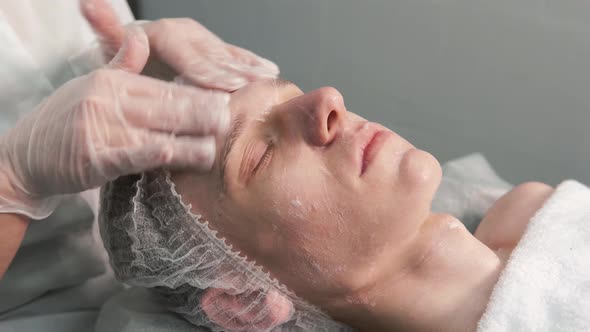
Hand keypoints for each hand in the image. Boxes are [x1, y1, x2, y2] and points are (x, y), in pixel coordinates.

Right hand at [0, 28, 228, 218]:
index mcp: (114, 82)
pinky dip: (153, 152)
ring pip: (156, 131)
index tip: (223, 97)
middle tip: (229, 117)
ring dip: (189, 139)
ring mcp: (102, 128)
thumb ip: (123, 65)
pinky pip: (131, 154)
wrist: (25, 155)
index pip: (164, 87)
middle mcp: (110, 101)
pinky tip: (174, 152)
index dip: (196, 93)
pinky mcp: (94, 157)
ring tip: (215, 144)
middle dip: (201, 113)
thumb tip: (143, 39)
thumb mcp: (93, 85)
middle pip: (167, 106)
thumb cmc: (65, 121)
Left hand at [81, 0, 278, 90]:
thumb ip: (106, 30)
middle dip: (235, 74)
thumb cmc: (122, 61)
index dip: (209, 73)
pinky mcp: (213, 47)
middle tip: (253, 89)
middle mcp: (186, 33)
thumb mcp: (108, 49)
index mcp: (164, 33)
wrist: (130, 57)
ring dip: (250, 67)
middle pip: (214, 56)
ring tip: (268, 79)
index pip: (190, 56)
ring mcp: (203, 39)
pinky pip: (235, 54)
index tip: (225, 88)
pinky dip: (252, 63)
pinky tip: (270, 71)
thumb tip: (89, 2)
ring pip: (228, 55)